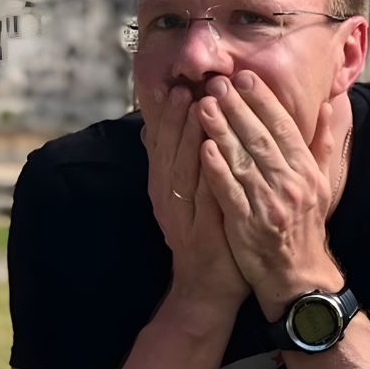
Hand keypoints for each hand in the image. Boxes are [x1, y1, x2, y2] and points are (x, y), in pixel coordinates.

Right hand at [141, 84, 246, 306]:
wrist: (208, 285)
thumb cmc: (207, 232)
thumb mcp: (188, 195)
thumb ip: (179, 162)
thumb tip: (158, 128)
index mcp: (166, 185)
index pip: (162, 142)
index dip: (166, 113)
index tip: (173, 82)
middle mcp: (169, 196)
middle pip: (168, 149)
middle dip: (174, 116)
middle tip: (182, 85)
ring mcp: (183, 214)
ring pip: (182, 168)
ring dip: (186, 136)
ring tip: (195, 106)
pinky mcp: (201, 231)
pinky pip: (203, 198)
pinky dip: (206, 173)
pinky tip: (212, 152)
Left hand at [197, 72, 344, 320]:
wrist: (298, 277)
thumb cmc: (305, 227)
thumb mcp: (321, 185)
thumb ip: (322, 145)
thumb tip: (329, 107)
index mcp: (307, 171)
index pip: (284, 128)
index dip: (263, 100)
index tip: (244, 77)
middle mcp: (291, 184)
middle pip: (260, 138)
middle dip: (237, 107)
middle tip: (217, 82)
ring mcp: (269, 204)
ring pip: (242, 159)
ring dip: (221, 130)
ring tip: (202, 105)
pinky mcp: (248, 224)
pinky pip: (230, 191)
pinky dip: (217, 169)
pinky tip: (202, 147)